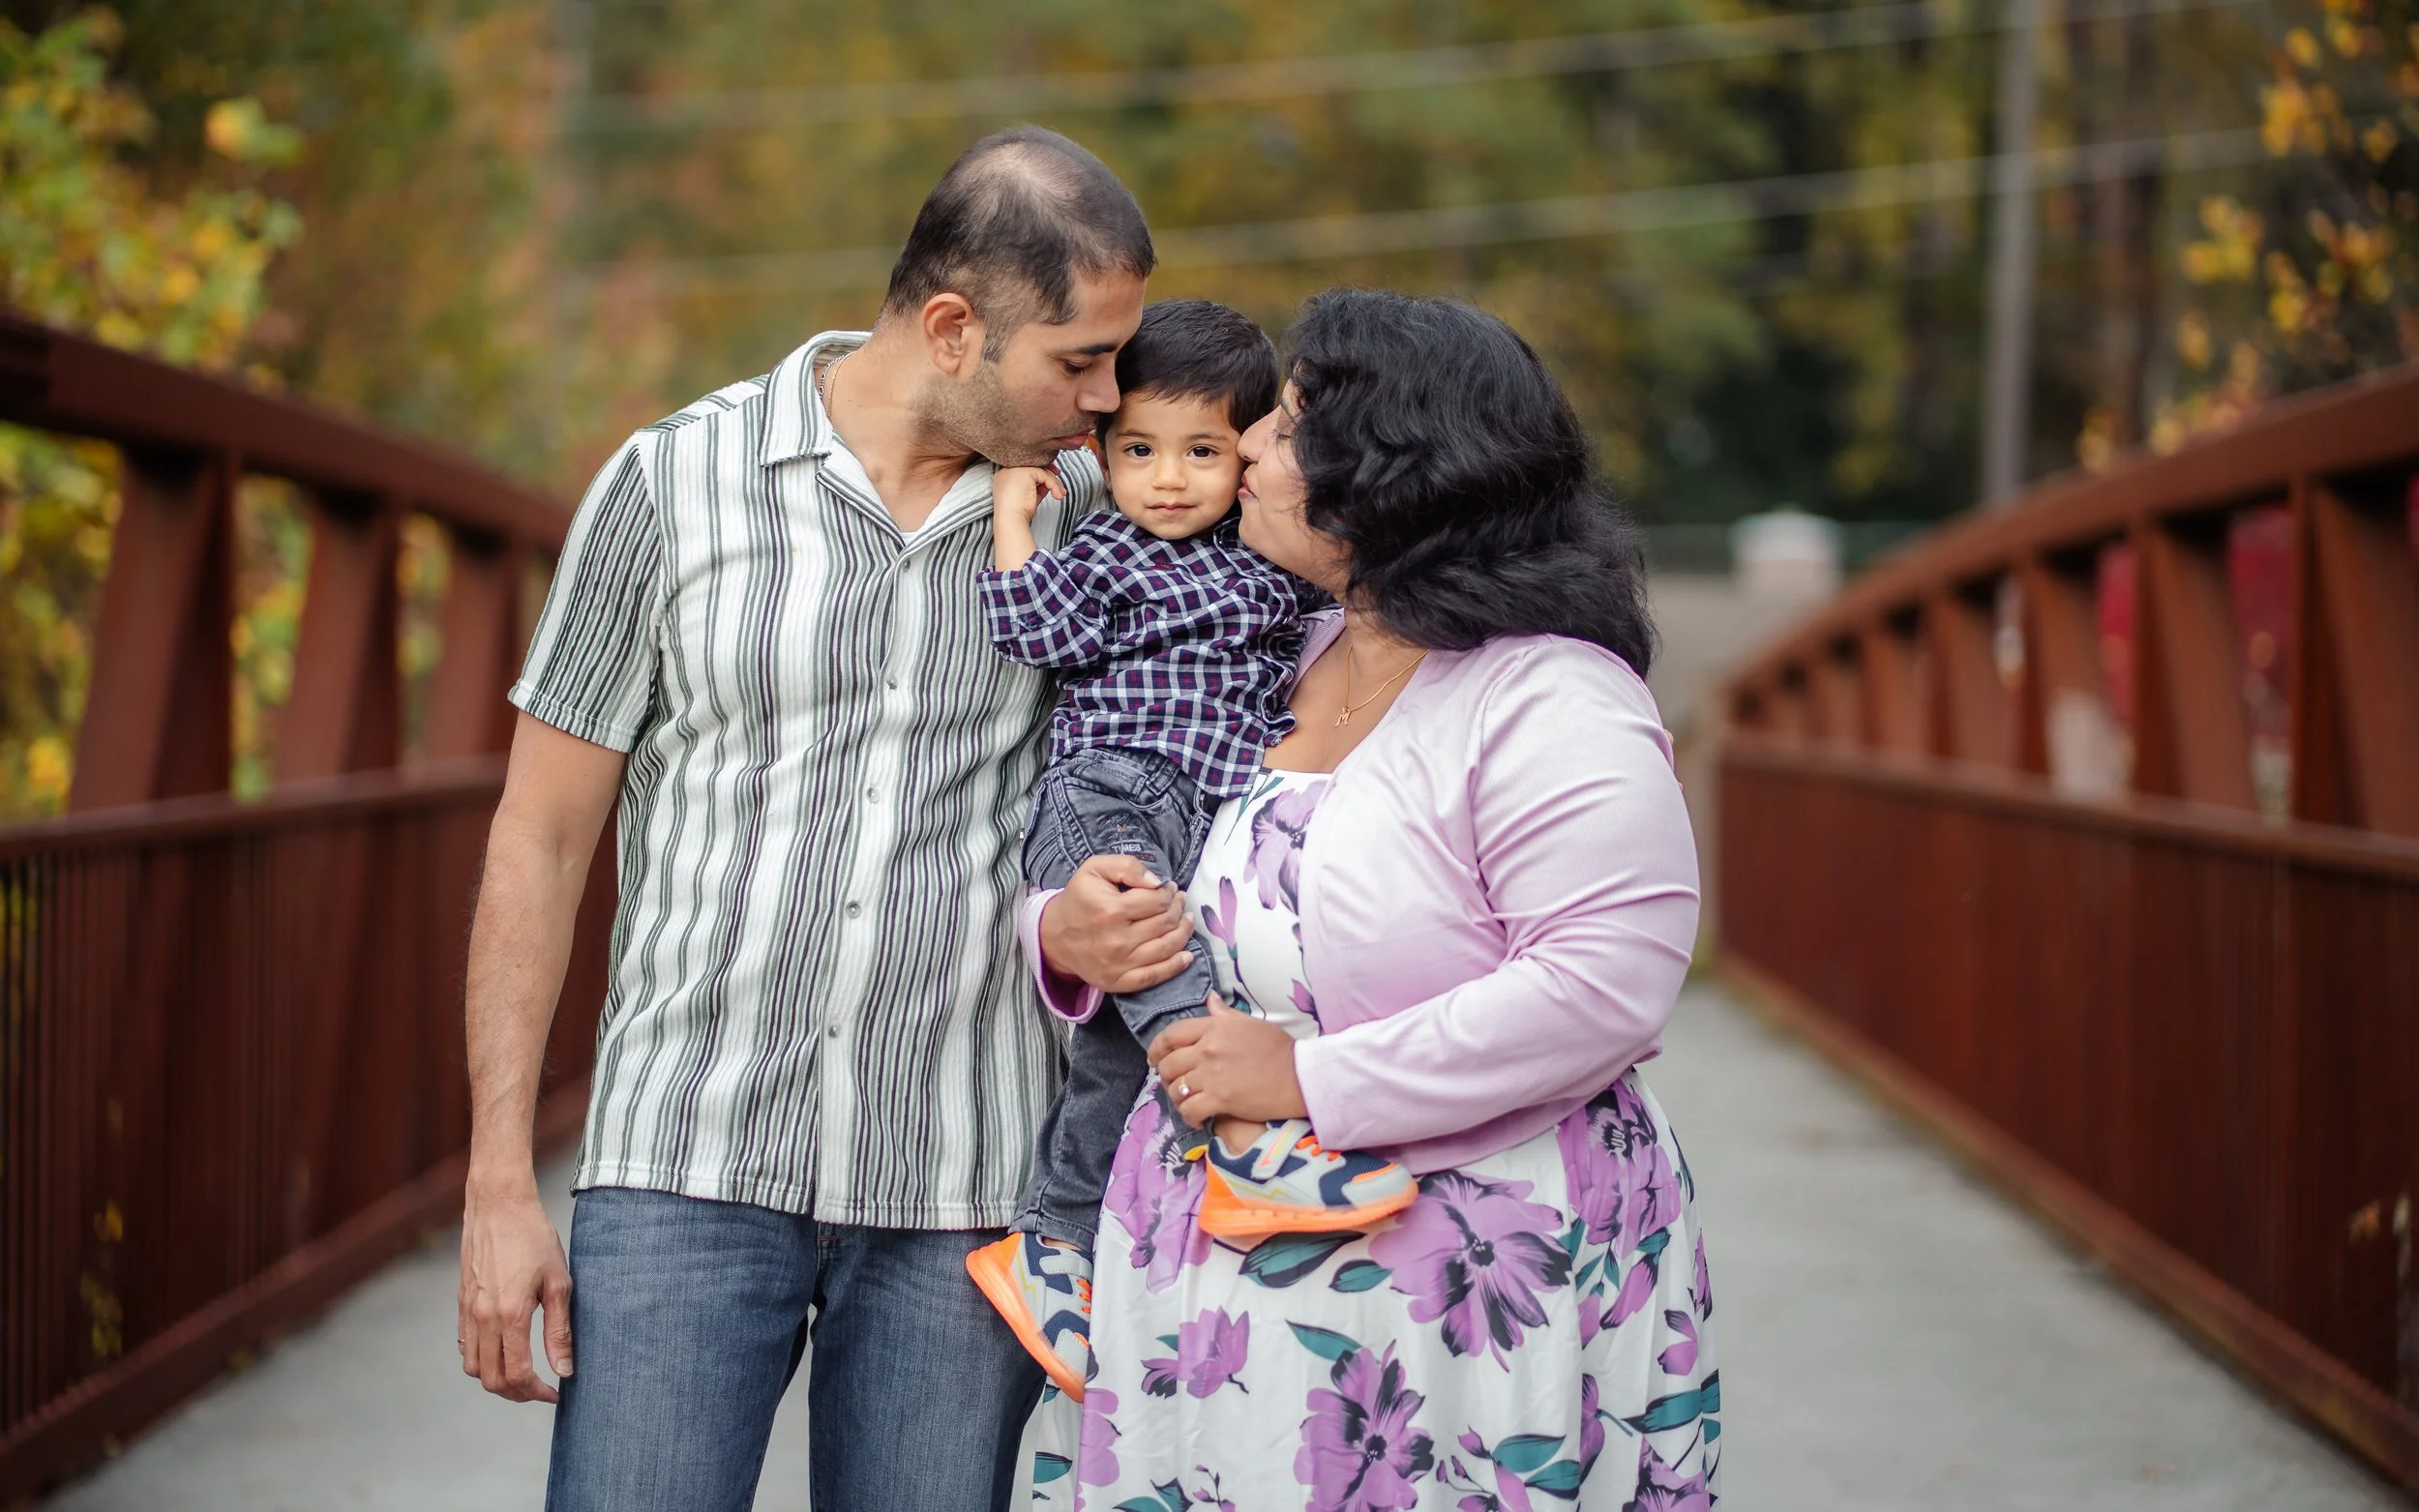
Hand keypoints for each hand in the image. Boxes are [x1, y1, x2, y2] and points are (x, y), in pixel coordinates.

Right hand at [458, 1176, 572, 1402]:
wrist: (499, 1206)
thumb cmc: (534, 1238)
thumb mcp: (559, 1282)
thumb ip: (559, 1331)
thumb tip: (564, 1369)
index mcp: (510, 1315)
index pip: (518, 1374)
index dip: (536, 1393)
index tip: (555, 1392)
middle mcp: (483, 1318)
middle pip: (491, 1380)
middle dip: (517, 1394)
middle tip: (540, 1389)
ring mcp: (468, 1311)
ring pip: (472, 1368)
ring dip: (496, 1379)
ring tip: (523, 1374)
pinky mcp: (461, 1303)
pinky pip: (465, 1346)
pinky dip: (481, 1359)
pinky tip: (503, 1350)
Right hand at [990, 464, 1064, 524]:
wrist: (1011, 520)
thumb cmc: (1017, 513)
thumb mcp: (1028, 496)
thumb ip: (1037, 486)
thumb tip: (1049, 482)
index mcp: (1005, 475)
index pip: (1026, 468)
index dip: (1040, 471)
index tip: (1052, 477)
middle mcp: (1008, 470)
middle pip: (1033, 465)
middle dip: (1049, 472)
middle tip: (1058, 480)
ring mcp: (1015, 469)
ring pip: (1040, 470)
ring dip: (1054, 482)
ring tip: (1059, 494)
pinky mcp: (1024, 472)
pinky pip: (1044, 475)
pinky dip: (1053, 485)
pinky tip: (1056, 494)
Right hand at [1038, 853, 1193, 994]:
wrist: (1055, 936)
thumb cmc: (1079, 899)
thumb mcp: (1094, 870)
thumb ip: (1126, 866)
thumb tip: (1156, 881)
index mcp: (1111, 910)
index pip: (1157, 900)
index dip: (1169, 892)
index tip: (1170, 887)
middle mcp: (1116, 940)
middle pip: (1165, 923)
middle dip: (1179, 908)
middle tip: (1180, 900)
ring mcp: (1119, 964)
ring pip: (1166, 948)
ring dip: (1183, 932)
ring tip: (1187, 920)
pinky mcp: (1118, 982)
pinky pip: (1155, 976)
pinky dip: (1176, 966)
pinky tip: (1187, 955)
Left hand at [1149, 995, 1309, 1127]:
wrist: (1300, 1077)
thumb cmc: (1279, 1049)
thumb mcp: (1250, 1024)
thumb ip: (1224, 1014)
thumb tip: (1210, 1000)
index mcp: (1214, 1027)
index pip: (1171, 1034)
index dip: (1157, 1048)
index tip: (1155, 1058)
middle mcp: (1208, 1049)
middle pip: (1168, 1064)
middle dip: (1165, 1076)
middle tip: (1172, 1082)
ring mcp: (1212, 1075)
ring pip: (1175, 1088)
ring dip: (1176, 1097)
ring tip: (1185, 1100)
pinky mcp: (1220, 1099)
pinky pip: (1189, 1110)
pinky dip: (1188, 1115)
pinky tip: (1196, 1116)